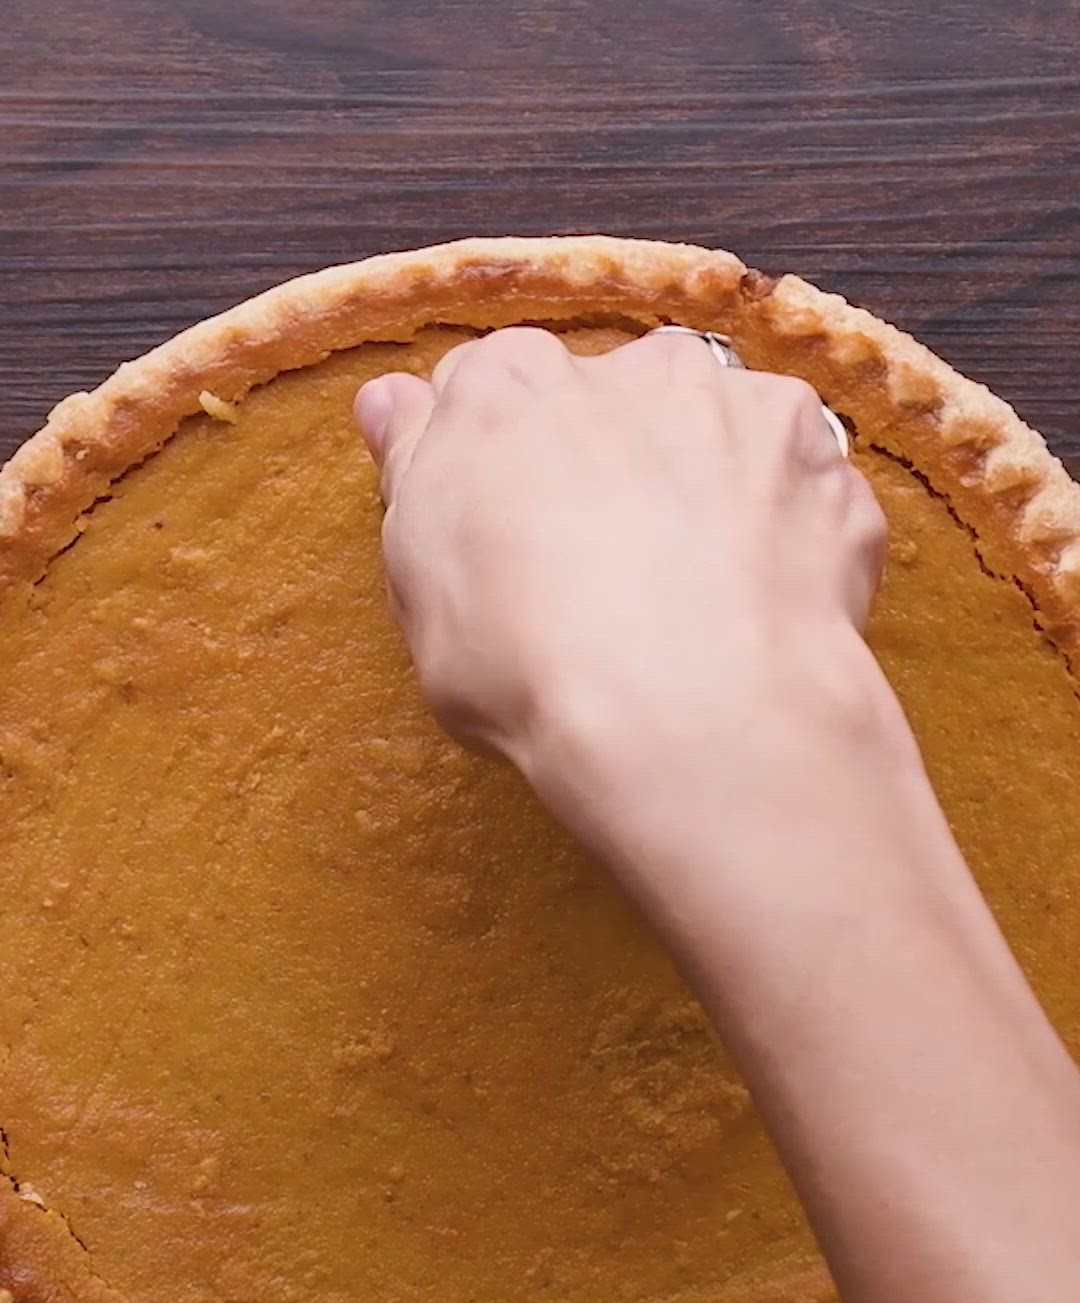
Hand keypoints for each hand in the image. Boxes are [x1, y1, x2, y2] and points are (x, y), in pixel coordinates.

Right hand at [354, 326, 896, 868]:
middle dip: (613, 462)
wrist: (688, 712)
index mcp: (506, 391)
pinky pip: (800, 480)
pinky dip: (789, 527)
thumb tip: (393, 404)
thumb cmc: (530, 663)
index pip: (490, 389)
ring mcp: (732, 404)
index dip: (501, 460)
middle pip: (609, 400)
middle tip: (611, 567)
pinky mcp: (820, 454)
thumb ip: (416, 474)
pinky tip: (769, 600)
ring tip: (703, 588)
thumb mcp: (421, 586)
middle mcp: (622, 368)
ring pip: (714, 426)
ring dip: (708, 481)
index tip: (508, 522)